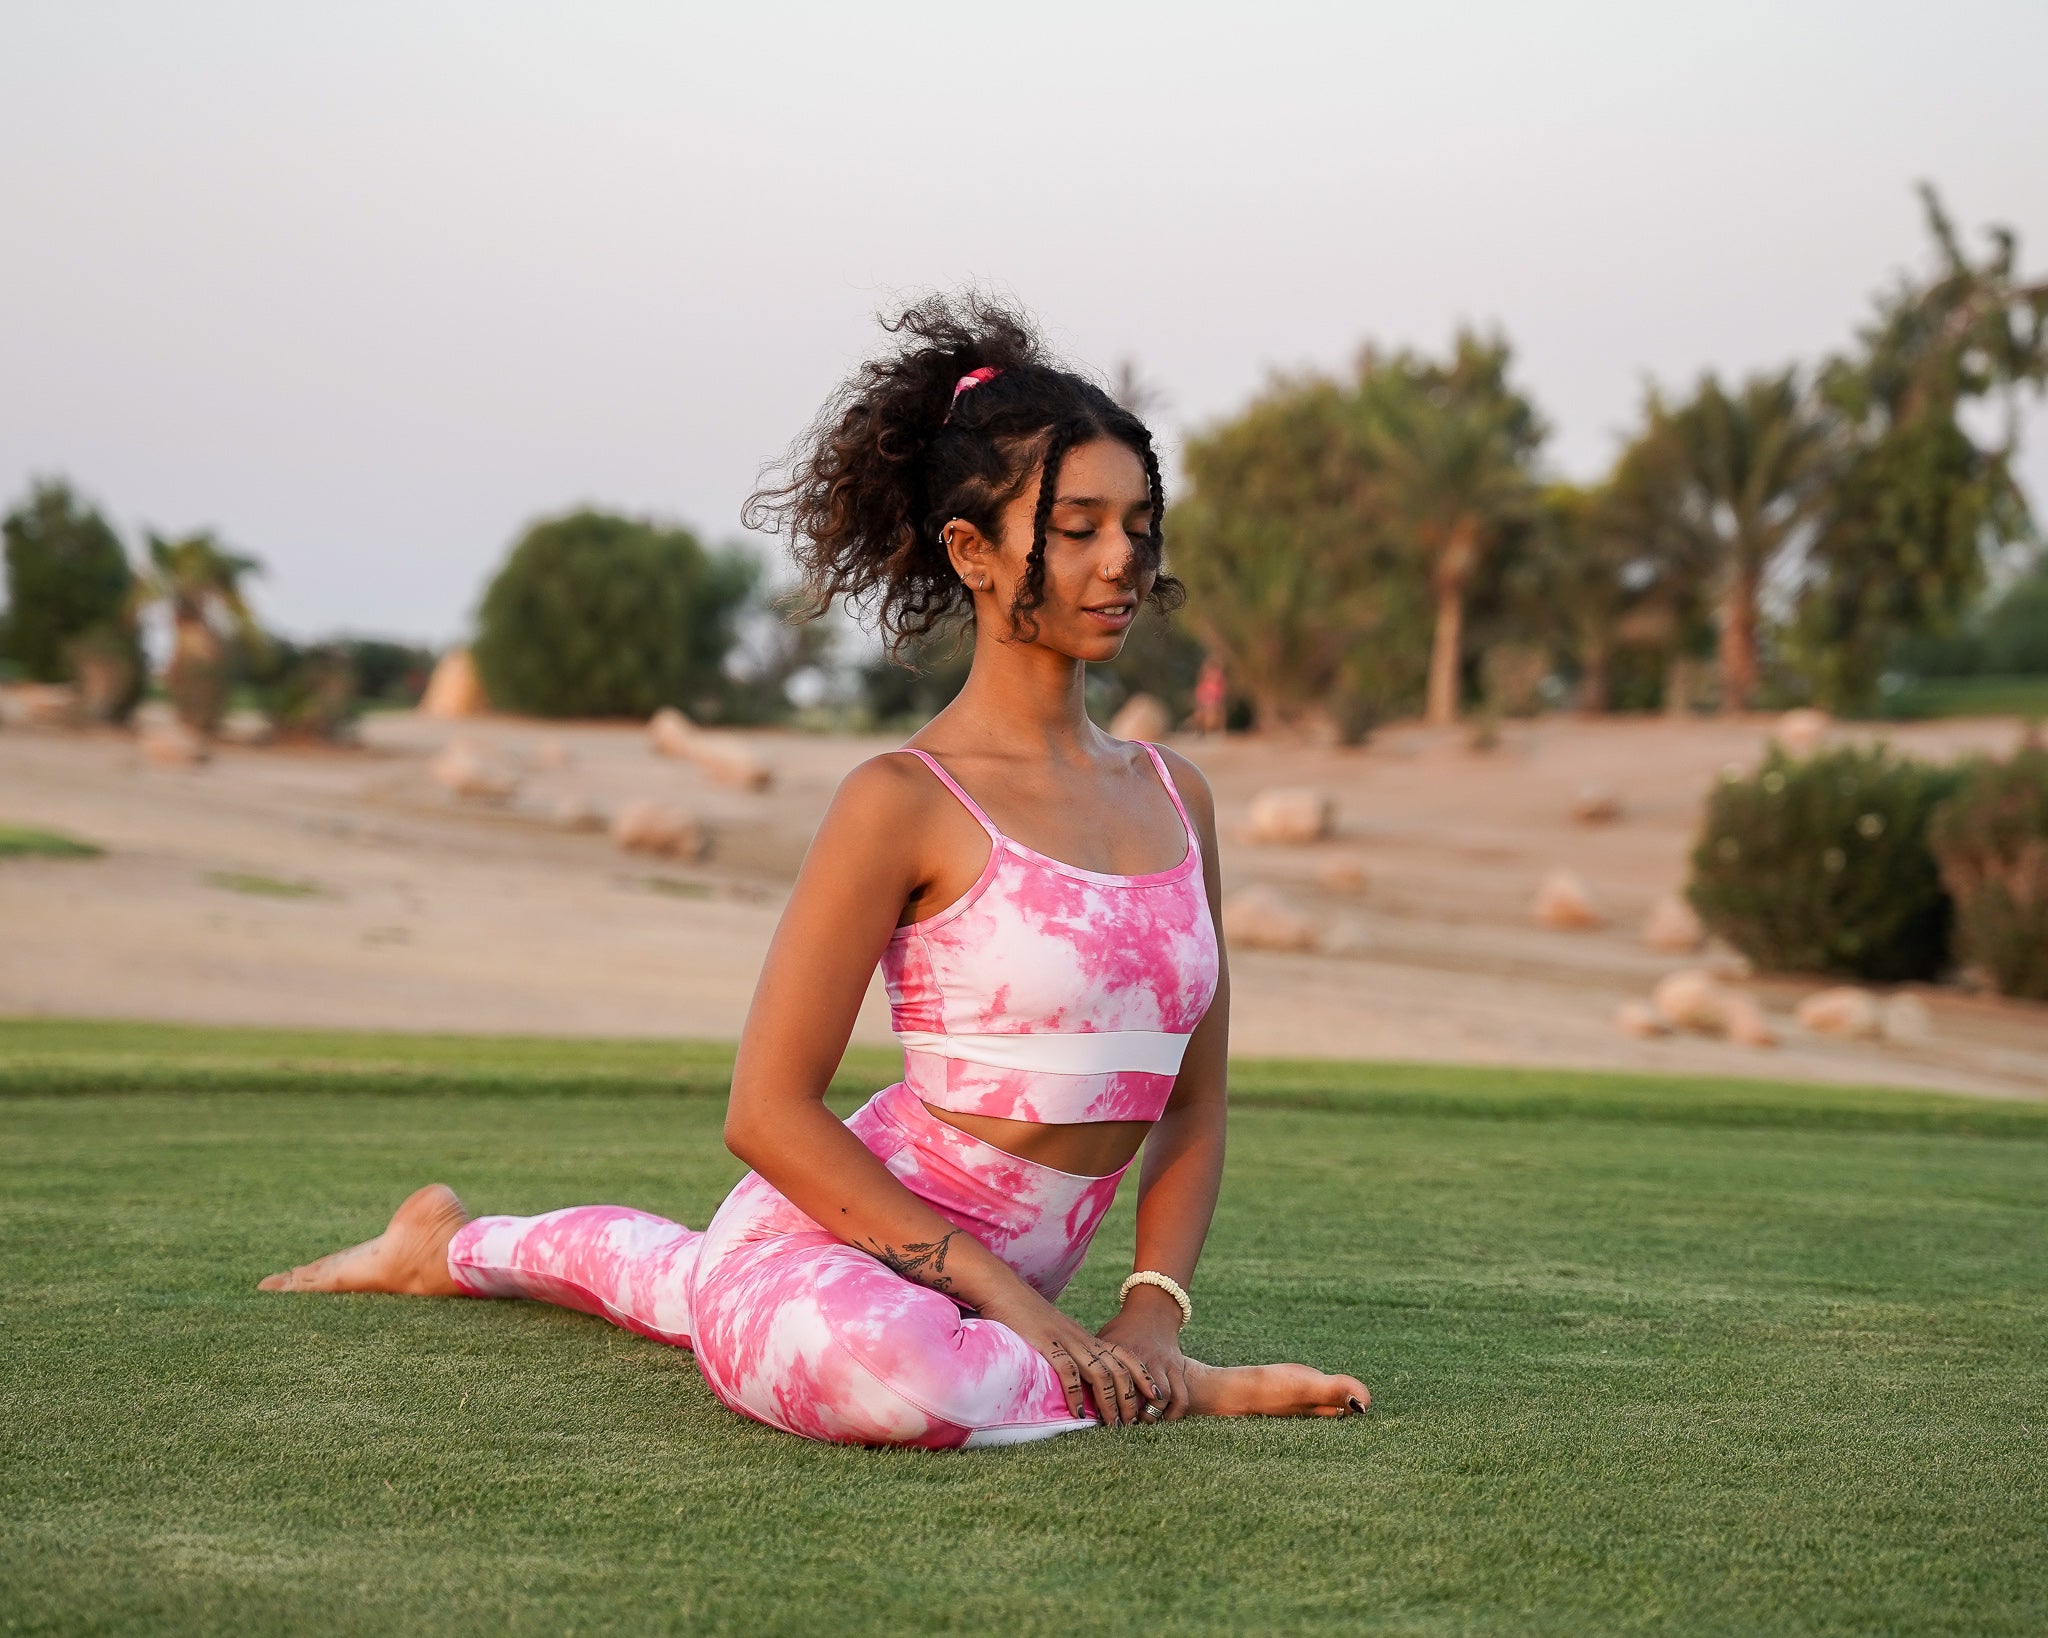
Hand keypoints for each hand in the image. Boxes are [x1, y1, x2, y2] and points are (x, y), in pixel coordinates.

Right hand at [974, 1286, 1165, 1427]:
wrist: (1005, 1289)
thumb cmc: (1028, 1315)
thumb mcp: (1058, 1335)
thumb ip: (1071, 1353)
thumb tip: (1081, 1378)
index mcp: (1087, 1338)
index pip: (1126, 1357)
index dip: (1143, 1377)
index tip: (1156, 1398)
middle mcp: (1082, 1340)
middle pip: (1118, 1370)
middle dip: (1130, 1398)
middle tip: (1133, 1424)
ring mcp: (1065, 1341)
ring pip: (1100, 1373)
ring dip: (1109, 1402)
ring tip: (1113, 1425)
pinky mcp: (1046, 1345)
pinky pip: (1068, 1372)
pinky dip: (1076, 1394)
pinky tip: (1079, 1414)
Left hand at [1097, 1286, 1193, 1421]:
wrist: (1153, 1311)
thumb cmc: (1122, 1329)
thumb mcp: (1104, 1339)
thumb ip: (1091, 1359)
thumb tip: (1067, 1380)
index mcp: (1122, 1353)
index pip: (1114, 1384)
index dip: (1109, 1405)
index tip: (1103, 1419)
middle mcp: (1144, 1359)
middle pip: (1140, 1394)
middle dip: (1132, 1415)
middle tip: (1123, 1425)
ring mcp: (1163, 1363)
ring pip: (1163, 1397)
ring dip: (1153, 1415)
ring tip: (1142, 1423)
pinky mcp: (1178, 1367)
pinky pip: (1181, 1395)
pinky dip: (1175, 1412)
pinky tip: (1165, 1420)